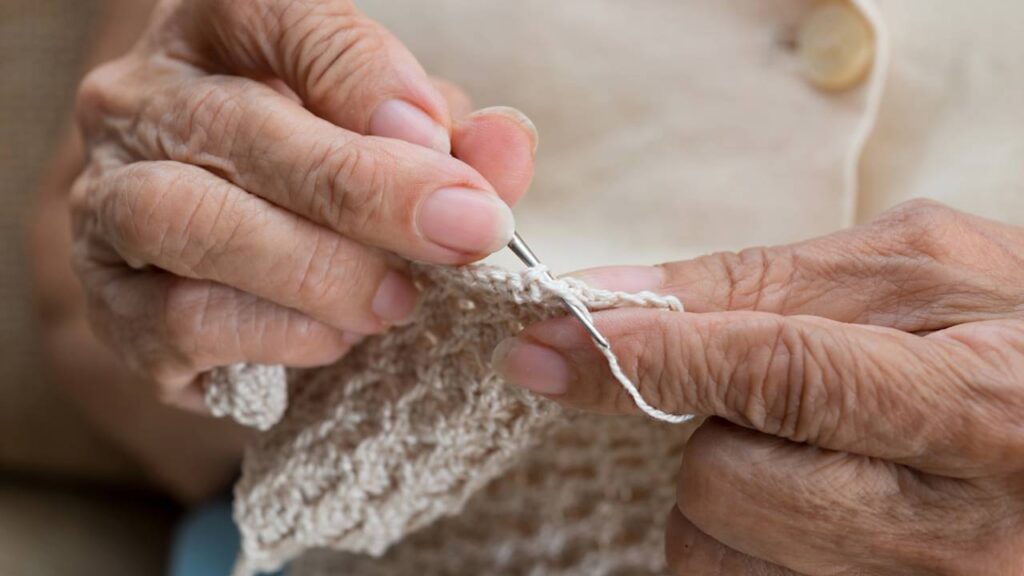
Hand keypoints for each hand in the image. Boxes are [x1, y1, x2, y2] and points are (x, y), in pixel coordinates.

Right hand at [72, 0, 536, 410]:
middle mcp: (144, 102)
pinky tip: (335, 338)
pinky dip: (276, 335)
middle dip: (364, 186)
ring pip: (187, 219)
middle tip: (461, 231)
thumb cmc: (329, 184)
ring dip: (314, 268)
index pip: (273, 13)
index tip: (441, 137)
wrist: (238, 274)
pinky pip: (181, 321)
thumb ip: (455, 139)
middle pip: (235, 125)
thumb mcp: (402, 140)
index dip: (362, 75)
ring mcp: (109, 201)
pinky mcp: (113, 305)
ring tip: (397, 301)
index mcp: (219, 33)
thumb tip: (508, 148)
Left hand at [494, 200, 1023, 574]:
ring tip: (800, 447)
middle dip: (705, 425)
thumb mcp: (911, 267)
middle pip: (731, 486)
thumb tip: (613, 296)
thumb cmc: (1006, 319)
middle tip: (756, 389)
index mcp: (984, 404)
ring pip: (718, 556)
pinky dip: (738, 541)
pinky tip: (803, 498)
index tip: (555, 338)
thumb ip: (761, 280)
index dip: (660, 356)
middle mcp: (963, 532)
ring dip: (719, 489)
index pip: (785, 379)